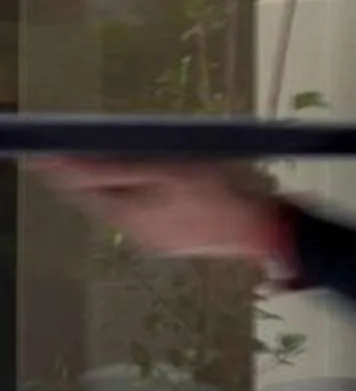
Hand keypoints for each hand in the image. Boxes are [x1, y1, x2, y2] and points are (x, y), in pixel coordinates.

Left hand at [34, 161, 281, 261]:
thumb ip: (123, 167)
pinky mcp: (178, 238)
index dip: (71, 167)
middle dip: (102, 174)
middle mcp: (139, 233)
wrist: (267, 231)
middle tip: (92, 152)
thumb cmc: (226, 199)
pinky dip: (151, 197)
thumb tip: (82, 162)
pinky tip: (166, 185)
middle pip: (106, 197)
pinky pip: (152, 213)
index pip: (88, 188)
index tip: (54, 151)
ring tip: (138, 165)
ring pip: (129, 205)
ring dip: (129, 184)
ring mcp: (159, 239)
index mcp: (133, 218)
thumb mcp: (172, 172)